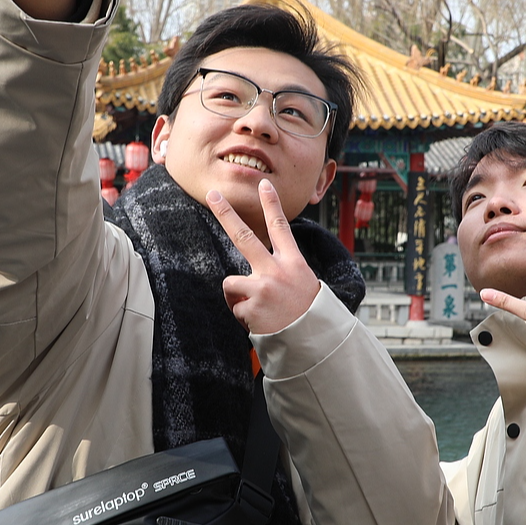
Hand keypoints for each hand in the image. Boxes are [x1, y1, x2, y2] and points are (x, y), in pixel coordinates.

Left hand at [207, 180, 320, 334]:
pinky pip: (235, 307)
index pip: (280, 227)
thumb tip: (250, 270)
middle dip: (226, 213)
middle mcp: (277, 270)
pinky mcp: (251, 306)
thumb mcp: (303, 283)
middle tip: (212, 194)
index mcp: (293, 262)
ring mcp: (263, 287)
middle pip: (244, 237)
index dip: (271, 204)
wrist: (313, 340)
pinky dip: (244, 316)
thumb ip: (280, 270)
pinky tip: (261, 321)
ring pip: (231, 282)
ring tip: (260, 309)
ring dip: (239, 296)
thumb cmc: (306, 312)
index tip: (263, 184)